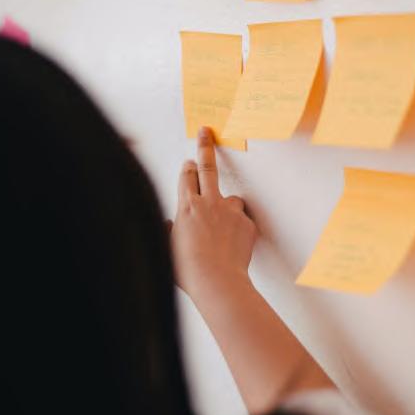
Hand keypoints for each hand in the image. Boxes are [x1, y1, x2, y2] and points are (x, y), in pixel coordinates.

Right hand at [171, 127, 256, 299]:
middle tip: (207, 132)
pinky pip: (243, 220)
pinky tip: (233, 244)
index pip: (185, 177)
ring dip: (228, 206)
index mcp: (187, 207)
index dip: (187, 168)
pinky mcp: (247, 223)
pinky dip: (239, 228)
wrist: (217, 282)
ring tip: (224, 227)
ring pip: (231, 199)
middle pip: (207, 168)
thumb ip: (169, 230)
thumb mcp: (167, 248)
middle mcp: (209, 203)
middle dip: (206, 147)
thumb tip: (171, 224)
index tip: (189, 161)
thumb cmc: (188, 270)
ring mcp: (230, 211)